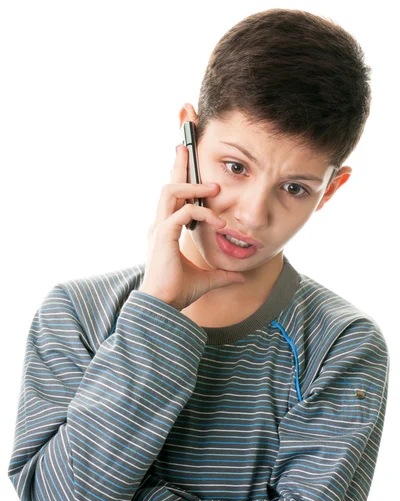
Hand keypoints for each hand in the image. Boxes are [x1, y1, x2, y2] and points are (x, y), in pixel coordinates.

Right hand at [138, 143, 244, 310]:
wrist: (162, 307)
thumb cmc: (178, 293)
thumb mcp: (207, 280)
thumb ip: (223, 275)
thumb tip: (241, 277)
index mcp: (165, 232)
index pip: (172, 199)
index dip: (180, 181)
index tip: (187, 164)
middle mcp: (160, 225)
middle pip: (167, 186)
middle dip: (178, 165)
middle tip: (186, 146)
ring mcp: (159, 228)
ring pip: (170, 192)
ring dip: (193, 186)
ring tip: (214, 188)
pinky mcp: (164, 235)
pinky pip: (184, 212)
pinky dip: (203, 213)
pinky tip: (219, 222)